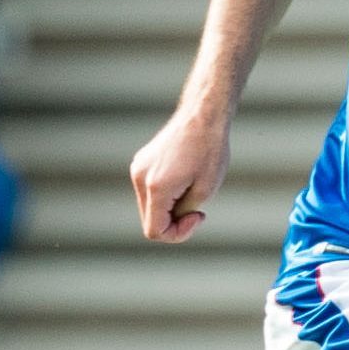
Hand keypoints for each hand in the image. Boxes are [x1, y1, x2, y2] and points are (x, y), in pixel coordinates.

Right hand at [130, 111, 230, 242]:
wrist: (203, 115)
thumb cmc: (209, 150)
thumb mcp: (205, 189)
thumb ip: (184, 213)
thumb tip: (172, 221)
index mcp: (155, 187)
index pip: (154, 231)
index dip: (177, 233)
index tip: (198, 216)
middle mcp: (140, 178)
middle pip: (150, 220)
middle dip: (174, 221)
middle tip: (197, 209)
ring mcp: (138, 168)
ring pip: (149, 205)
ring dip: (170, 206)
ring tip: (192, 189)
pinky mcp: (141, 161)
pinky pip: (149, 190)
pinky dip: (166, 193)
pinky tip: (185, 177)